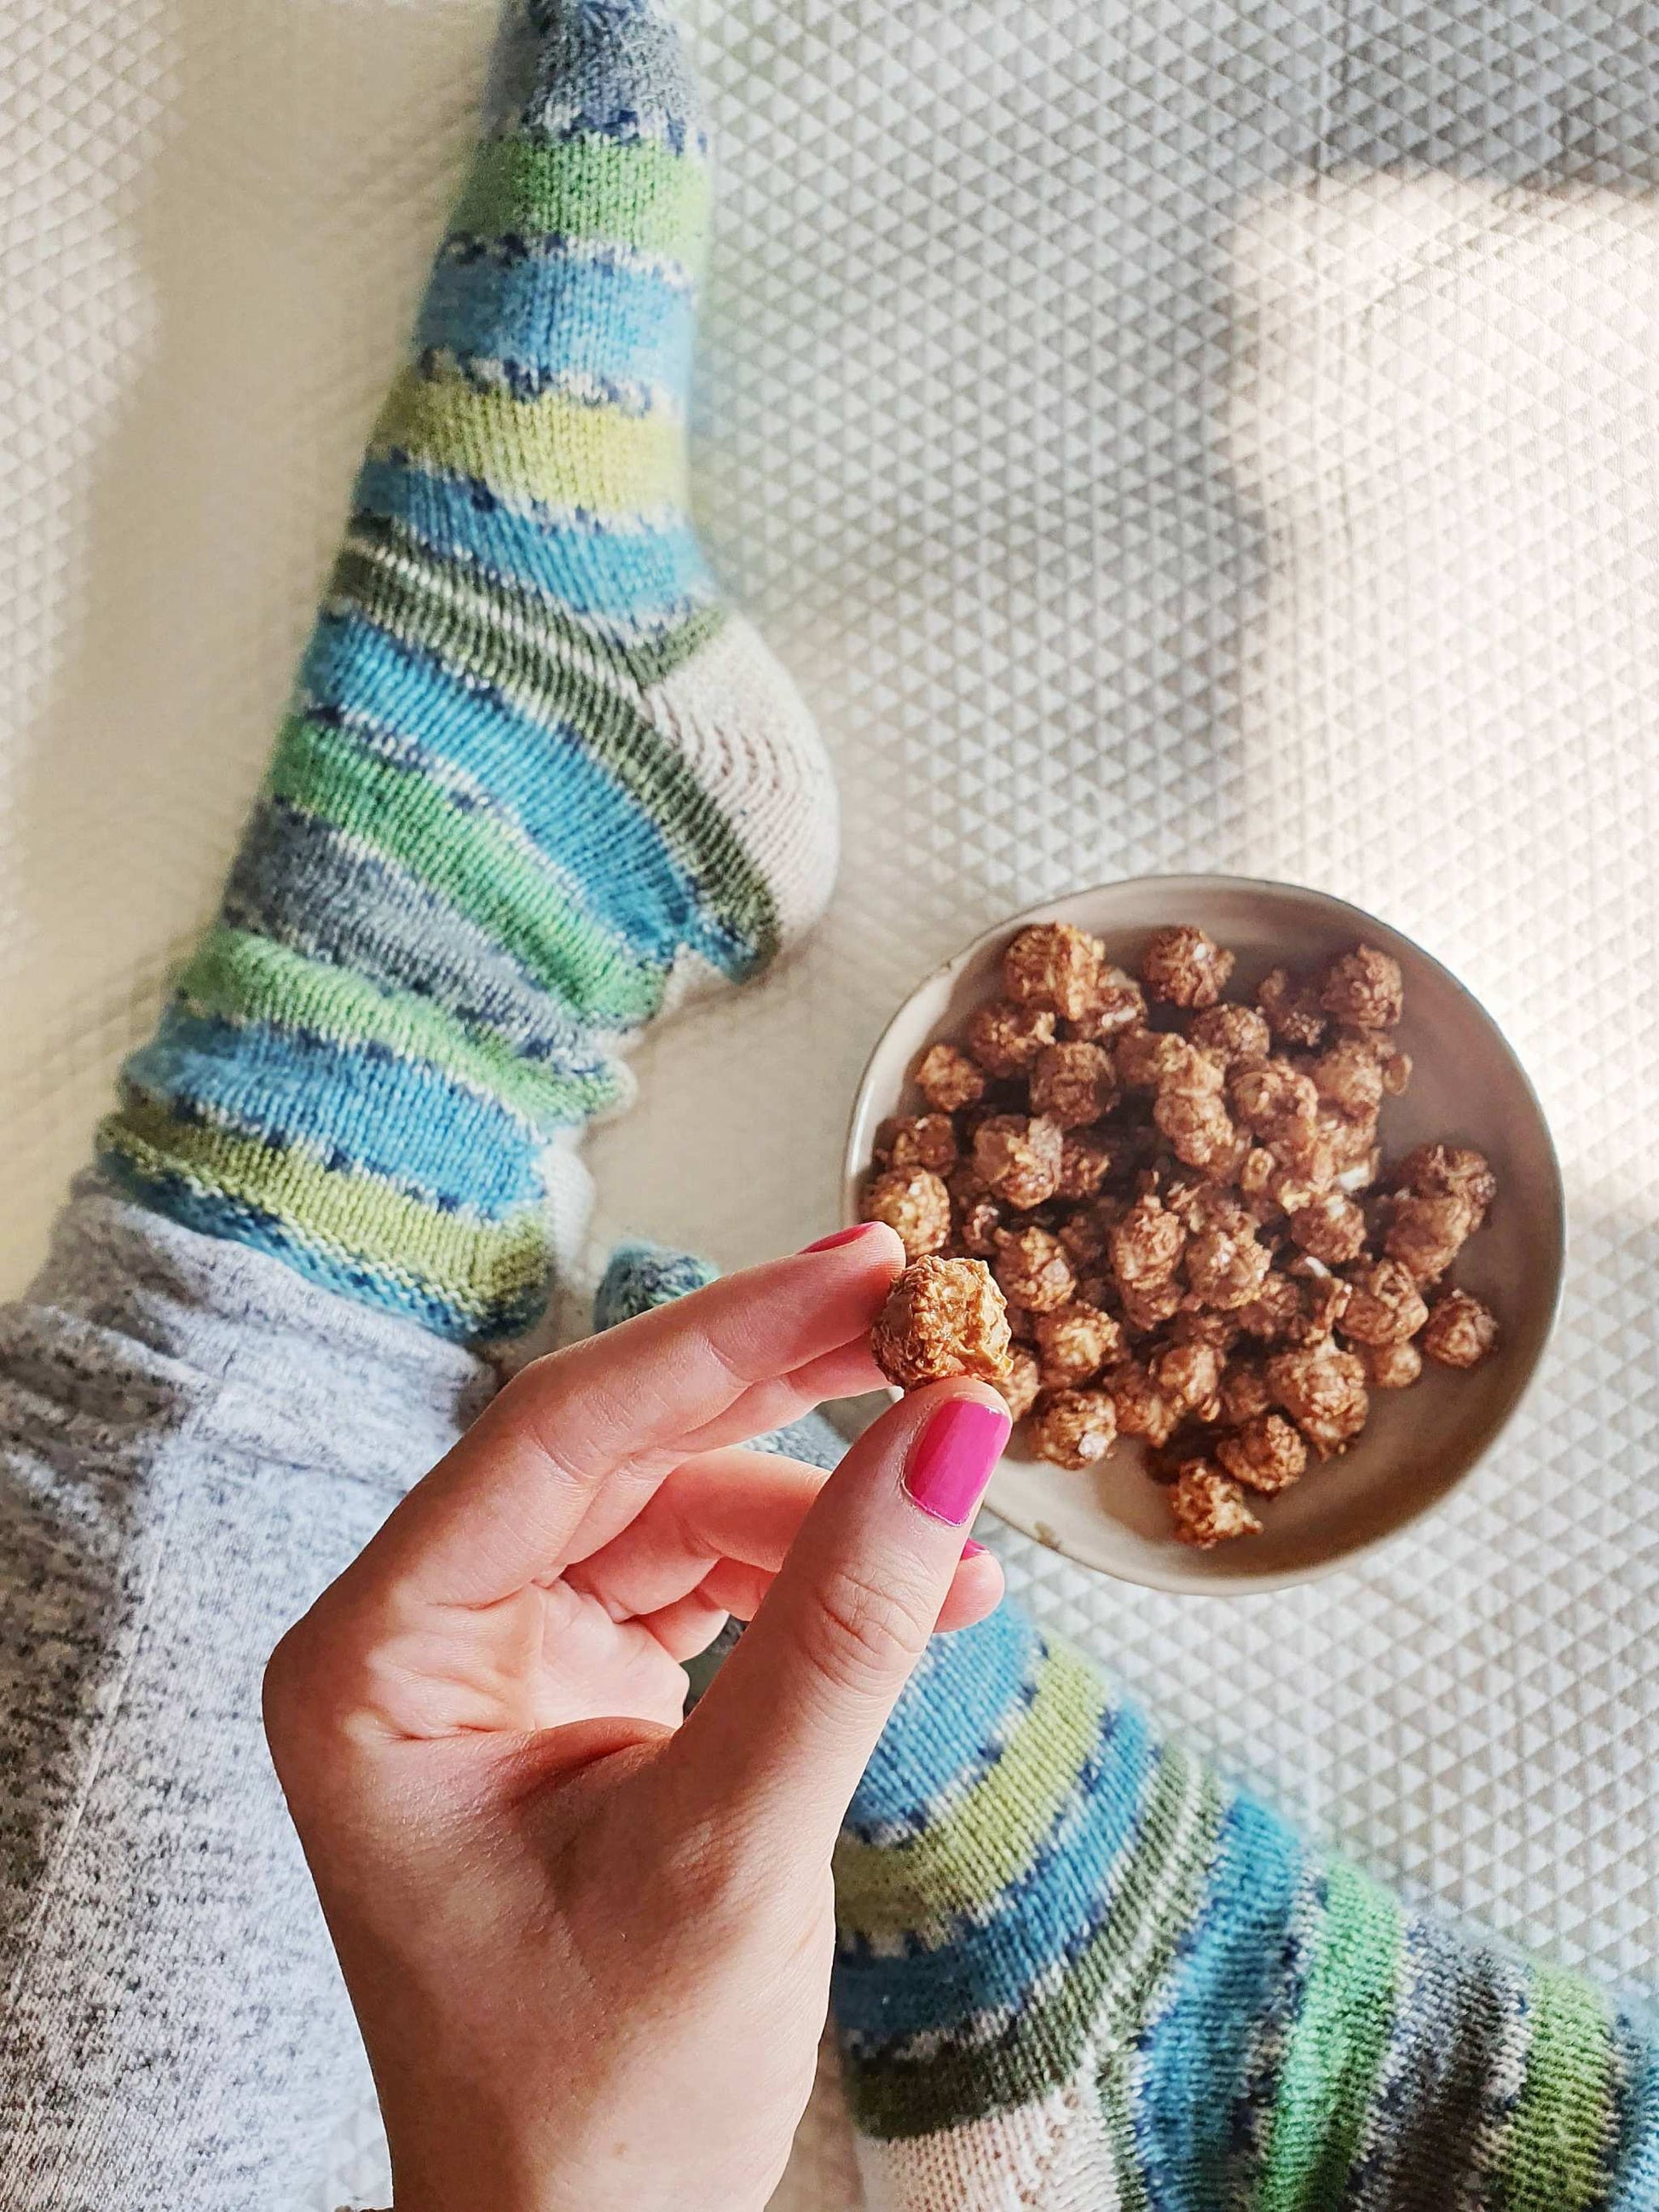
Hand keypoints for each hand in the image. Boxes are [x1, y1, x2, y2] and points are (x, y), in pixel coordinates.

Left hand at [263, 1226, 1008, 2211]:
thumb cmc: (599, 2102)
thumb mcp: (732, 1850)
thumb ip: (841, 1630)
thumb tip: (952, 1431)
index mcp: (376, 1660)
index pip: (557, 1436)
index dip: (719, 1339)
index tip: (862, 1270)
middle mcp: (424, 1640)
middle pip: (619, 1451)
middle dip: (778, 1390)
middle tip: (920, 1311)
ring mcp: (507, 1666)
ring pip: (677, 1511)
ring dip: (823, 1507)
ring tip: (959, 1509)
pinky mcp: (587, 1700)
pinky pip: (710, 1591)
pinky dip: (817, 1583)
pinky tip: (933, 1586)